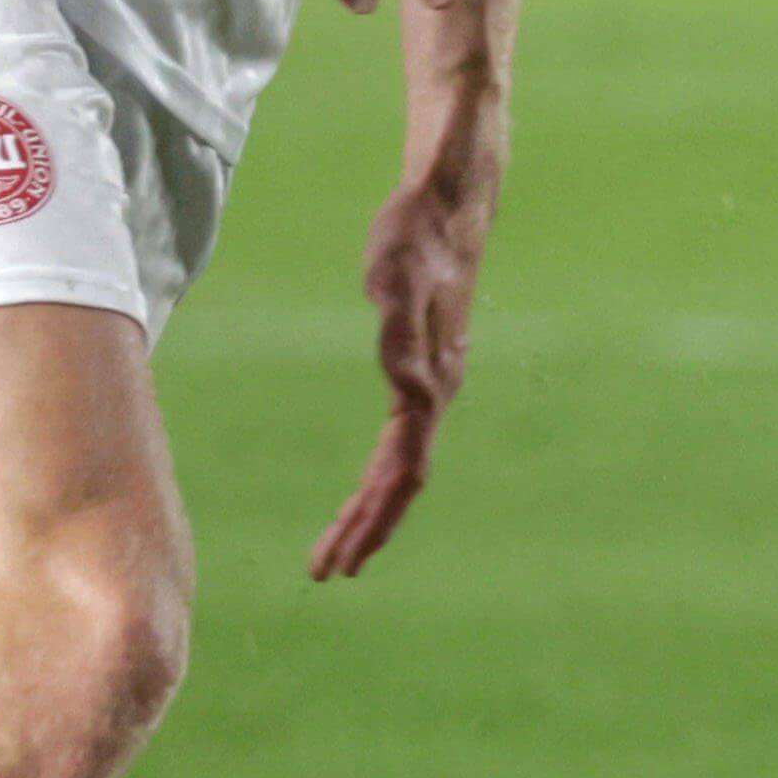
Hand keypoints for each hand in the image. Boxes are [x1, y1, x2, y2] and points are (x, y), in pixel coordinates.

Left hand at [309, 139, 494, 579]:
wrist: (451, 206)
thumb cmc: (416, 237)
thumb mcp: (396, 278)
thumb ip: (399, 332)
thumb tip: (405, 391)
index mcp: (430, 383)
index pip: (402, 471)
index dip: (372, 518)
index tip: (339, 558)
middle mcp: (435, 392)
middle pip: (401, 481)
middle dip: (365, 529)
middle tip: (326, 572)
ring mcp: (431, 384)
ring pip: (401, 467)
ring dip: (372, 510)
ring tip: (338, 549)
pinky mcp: (421, 371)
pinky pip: (400, 444)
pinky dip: (378, 477)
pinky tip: (363, 490)